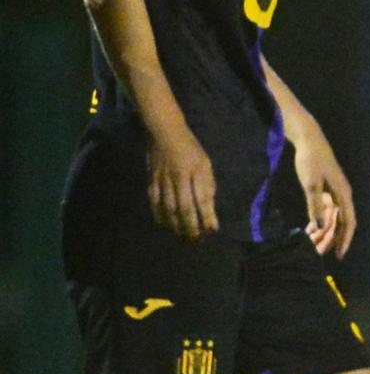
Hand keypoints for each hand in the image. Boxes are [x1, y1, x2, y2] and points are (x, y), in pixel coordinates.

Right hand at [148, 124, 217, 239]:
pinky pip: (154, 202)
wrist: (165, 132)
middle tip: (196, 240)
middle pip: (185, 207)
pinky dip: (159, 216)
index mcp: (197, 171)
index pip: (203, 198)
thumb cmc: (190, 149)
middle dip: (191, 226)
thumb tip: (209, 208)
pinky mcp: (151, 180)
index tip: (213, 230)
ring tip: (182, 237)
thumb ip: (207, 185)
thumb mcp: (206, 164)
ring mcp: (163, 179)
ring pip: (169, 208)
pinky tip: (164, 225)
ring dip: (176, 225)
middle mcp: (179, 177)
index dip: (208, 216)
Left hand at [293, 128, 357, 258]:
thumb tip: (321, 227)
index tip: (339, 256)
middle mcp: (343, 194)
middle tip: (324, 253)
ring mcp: (336, 191)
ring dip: (328, 230)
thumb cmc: (310, 160)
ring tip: (317, 243)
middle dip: (336, 239)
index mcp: (343, 194)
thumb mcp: (310, 184)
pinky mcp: (328, 188)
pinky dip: (322, 220)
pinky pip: (328, 209)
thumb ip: (315, 207)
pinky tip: (313, 227)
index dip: (345, 240)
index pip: (349, 222)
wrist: (309, 140)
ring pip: (335, 217)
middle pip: (343, 222)